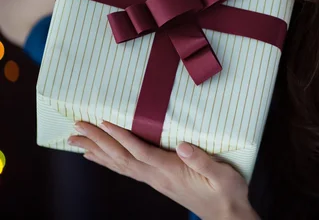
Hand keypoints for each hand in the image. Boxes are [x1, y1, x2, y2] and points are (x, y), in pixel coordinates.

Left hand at [68, 121, 258, 219]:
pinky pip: (127, 170)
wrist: (227, 215)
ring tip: (78, 141)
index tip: (103, 122)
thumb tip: (183, 145)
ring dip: (98, 151)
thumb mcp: (222, 175)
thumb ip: (202, 161)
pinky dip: (109, 162)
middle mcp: (158, 176)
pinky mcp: (158, 182)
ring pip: (120, 165)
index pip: (140, 151)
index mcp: (172, 171)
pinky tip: (98, 158)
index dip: (121, 136)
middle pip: (122, 157)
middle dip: (99, 141)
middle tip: (77, 127)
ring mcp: (156, 181)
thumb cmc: (227, 193)